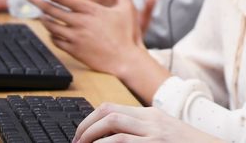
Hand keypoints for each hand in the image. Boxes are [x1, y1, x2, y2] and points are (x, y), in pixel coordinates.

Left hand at [24, 0, 159, 76]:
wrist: (126, 61)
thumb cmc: (128, 34)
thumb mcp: (126, 8)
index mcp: (90, 9)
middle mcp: (79, 22)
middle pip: (50, 9)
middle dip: (35, 0)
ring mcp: (75, 37)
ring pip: (50, 25)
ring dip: (43, 18)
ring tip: (38, 12)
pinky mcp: (74, 50)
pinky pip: (56, 40)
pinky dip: (51, 34)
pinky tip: (51, 31)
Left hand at [73, 103, 220, 142]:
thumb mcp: (164, 134)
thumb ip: (143, 132)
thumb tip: (113, 138)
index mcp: (151, 115)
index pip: (112, 107)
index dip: (90, 120)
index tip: (81, 134)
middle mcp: (151, 120)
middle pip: (108, 112)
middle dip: (85, 127)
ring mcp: (154, 133)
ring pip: (112, 125)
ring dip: (90, 137)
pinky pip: (123, 141)